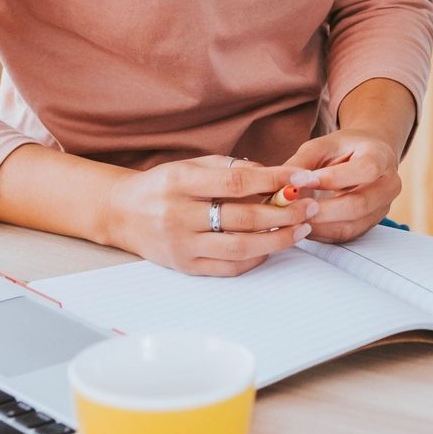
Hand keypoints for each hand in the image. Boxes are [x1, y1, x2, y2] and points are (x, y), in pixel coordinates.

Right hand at [104, 155, 316, 275]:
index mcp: (180, 182)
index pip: (235, 182)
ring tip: (301, 230)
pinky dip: (256, 258)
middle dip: (283, 213)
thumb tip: (275, 175)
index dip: (273, 179)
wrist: (122, 213)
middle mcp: (178, 215)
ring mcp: (181, 245)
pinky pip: (228, 267)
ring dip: (277, 239)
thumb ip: (231, 168)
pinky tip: (273, 246)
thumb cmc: (164, 185)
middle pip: (242, 218)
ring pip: (239, 247)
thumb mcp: (191, 165)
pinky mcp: (185, 267)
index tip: (301, 177)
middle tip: (310, 207)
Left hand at [283, 131, 402, 243]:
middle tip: (293, 208)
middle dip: (323, 209)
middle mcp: (389, 185)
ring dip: (319, 225)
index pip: (365, 170)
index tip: (302, 180)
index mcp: (381, 156)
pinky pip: (346, 235)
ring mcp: (382, 209)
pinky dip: (321, 233)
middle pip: (360, 204)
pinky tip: (302, 224)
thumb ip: (302, 162)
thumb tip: (281, 185)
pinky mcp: (370, 225)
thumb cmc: (343, 149)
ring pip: (352, 225)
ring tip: (293, 218)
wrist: (366, 157)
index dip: (333, 178)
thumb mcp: (323, 145)